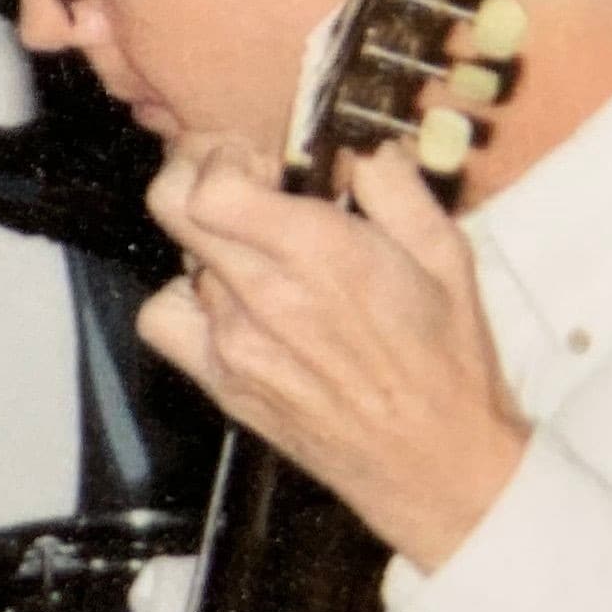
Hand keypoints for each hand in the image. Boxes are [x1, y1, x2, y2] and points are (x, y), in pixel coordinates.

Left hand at [137, 132, 527, 566]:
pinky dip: (182, 298)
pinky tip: (224, 300)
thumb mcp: (447, 256)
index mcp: (324, 255)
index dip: (225, 156)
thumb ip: (396, 188)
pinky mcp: (220, 380)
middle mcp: (266, 295)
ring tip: (254, 251)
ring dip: (206, 240)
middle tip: (238, 178)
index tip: (261, 159)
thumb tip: (356, 147)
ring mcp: (234, 342)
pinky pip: (163, 318)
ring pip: (178, 257)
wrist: (435, 464)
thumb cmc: (448, 362)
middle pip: (174, 206)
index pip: (214, 184)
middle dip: (198, 173)